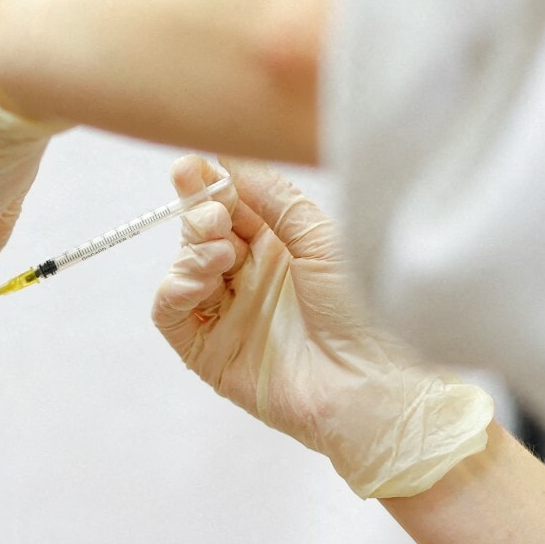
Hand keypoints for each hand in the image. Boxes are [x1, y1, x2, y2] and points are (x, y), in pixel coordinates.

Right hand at [154, 155, 493, 498]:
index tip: (194, 164)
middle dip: (199, 211)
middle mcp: (251, 277)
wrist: (373, 383)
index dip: (209, 183)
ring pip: (183, 267)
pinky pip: (171, 313)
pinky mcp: (209, 351)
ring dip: (192, 249)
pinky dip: (175, 288)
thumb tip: (230, 160)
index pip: (230, 204)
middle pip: (201, 232)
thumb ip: (274, 199)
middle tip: (215, 212)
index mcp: (281, 246)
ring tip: (222, 249)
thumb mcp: (322, 238)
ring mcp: (228, 314)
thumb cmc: (364, 312)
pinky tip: (202, 277)